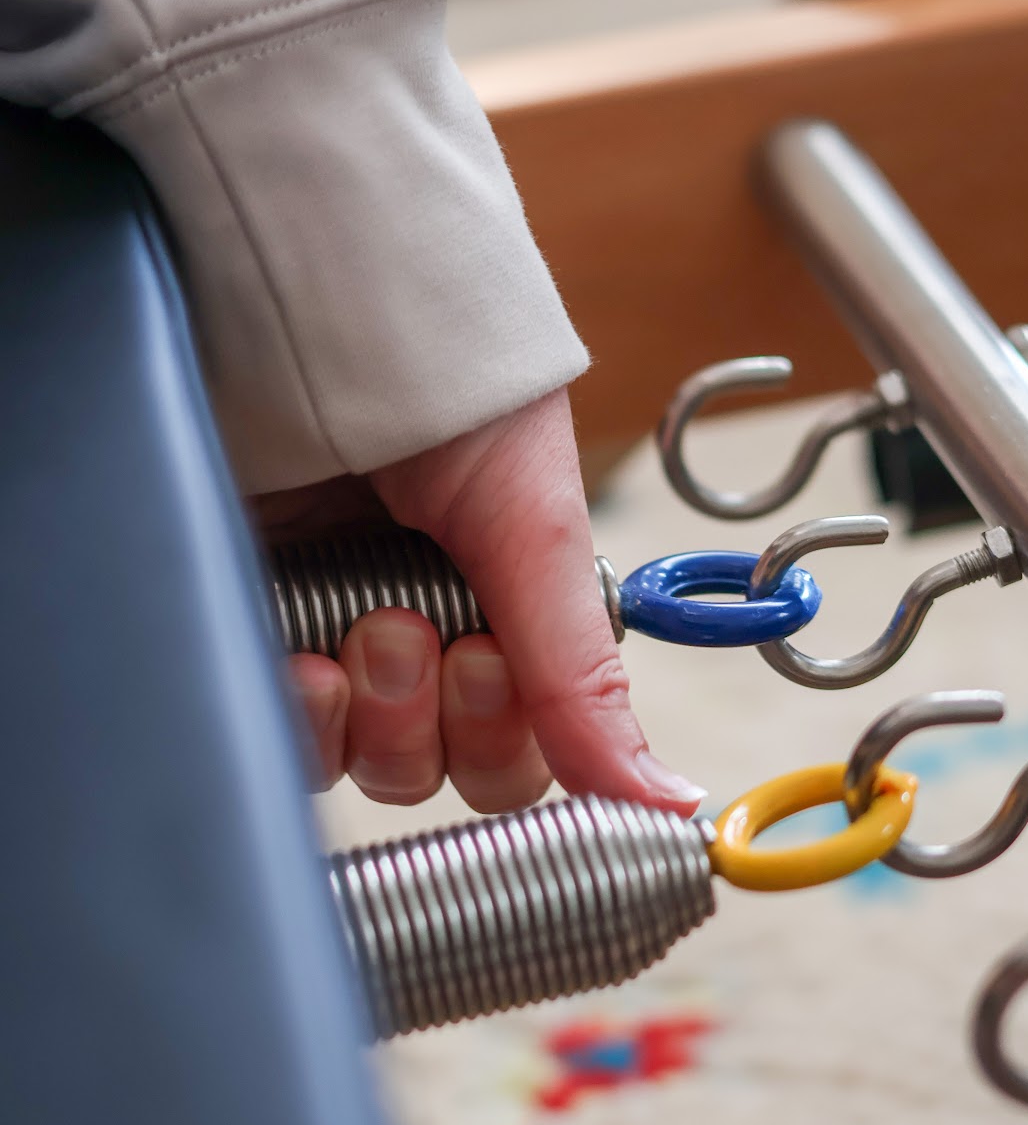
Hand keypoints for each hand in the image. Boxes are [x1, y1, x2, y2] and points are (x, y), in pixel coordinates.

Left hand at [257, 389, 704, 815]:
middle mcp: (427, 639)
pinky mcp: (262, 631)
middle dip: (426, 713)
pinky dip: (296, 714)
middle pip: (435, 769)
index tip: (485, 660)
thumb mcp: (536, 537)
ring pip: (359, 765)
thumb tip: (669, 805)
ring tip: (357, 623)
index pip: (515, 753)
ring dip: (365, 711)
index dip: (500, 735)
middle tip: (409, 625)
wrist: (325, 318)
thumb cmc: (453, 402)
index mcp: (508, 619)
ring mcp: (337, 638)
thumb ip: (584, 682)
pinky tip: (300, 659)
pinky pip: (284, 736)